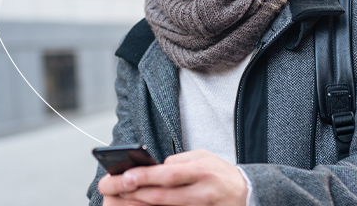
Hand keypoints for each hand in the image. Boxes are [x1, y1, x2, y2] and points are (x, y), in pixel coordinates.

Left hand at [98, 149, 247, 205]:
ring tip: (119, 197)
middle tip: (110, 187)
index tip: (123, 176)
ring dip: (138, 204)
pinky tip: (139, 205)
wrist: (246, 194)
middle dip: (133, 192)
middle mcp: (200, 192)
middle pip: (161, 196)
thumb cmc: (219, 172)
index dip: (144, 177)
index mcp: (202, 171)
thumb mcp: (203, 157)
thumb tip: (154, 167)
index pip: (168, 174)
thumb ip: (179, 161)